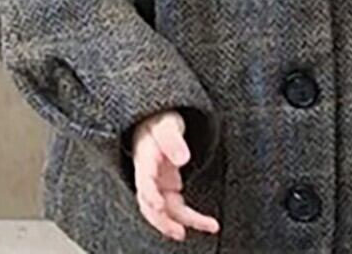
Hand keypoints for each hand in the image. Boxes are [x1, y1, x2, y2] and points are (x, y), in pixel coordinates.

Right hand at [131, 109, 219, 242]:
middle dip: (162, 218)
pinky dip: (189, 217)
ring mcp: (157, 183)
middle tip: (179, 231)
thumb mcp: (167, 124)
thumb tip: (182, 159)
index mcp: (144, 155)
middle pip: (149, 201)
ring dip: (180, 222)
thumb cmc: (160, 120)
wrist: (157, 120)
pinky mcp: (168, 187)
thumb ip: (173, 139)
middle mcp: (148, 173)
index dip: (149, 193)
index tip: (159, 204)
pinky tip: (205, 222)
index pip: (143, 177)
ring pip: (164, 209)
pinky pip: (176, 208)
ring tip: (207, 226)